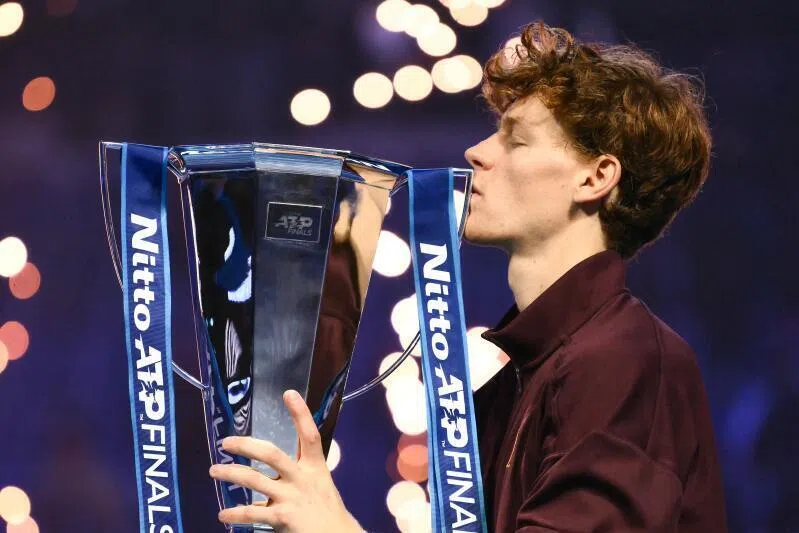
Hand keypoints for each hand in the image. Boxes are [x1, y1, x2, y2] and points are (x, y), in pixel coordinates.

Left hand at [209, 390, 362, 532]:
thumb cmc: (325, 509)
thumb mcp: (318, 482)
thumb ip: (297, 472)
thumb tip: (270, 466)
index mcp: (314, 467)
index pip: (309, 435)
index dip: (300, 414)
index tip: (289, 393)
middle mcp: (302, 478)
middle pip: (271, 454)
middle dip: (246, 446)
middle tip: (226, 443)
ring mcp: (292, 497)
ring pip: (255, 480)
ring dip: (231, 474)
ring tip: (214, 471)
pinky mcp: (283, 517)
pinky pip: (254, 513)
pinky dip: (236, 514)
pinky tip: (223, 515)